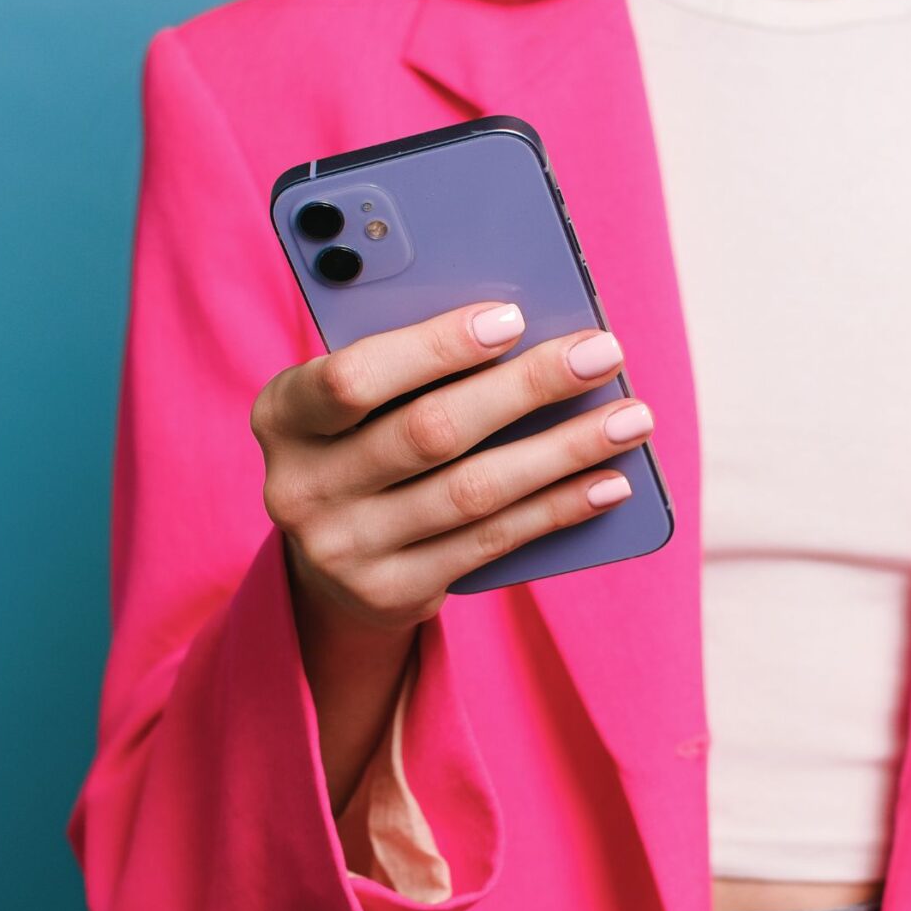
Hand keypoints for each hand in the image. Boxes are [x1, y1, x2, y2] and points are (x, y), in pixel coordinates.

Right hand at [251, 300, 654, 634]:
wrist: (330, 561)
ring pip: (472, 491)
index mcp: (281, 414)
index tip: (513, 317)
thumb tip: (525, 329)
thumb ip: (407, 363)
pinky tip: (609, 481)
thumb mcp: (357, 402)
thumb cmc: (363, 441)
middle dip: (527, 387)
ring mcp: (344, 549)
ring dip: (563, 450)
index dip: (435, 347)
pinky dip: (558, 508)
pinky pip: (492, 543)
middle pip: (429, 431)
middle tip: (601, 353)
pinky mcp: (391, 593)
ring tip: (629, 417)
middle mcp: (300, 487)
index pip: (352, 377)